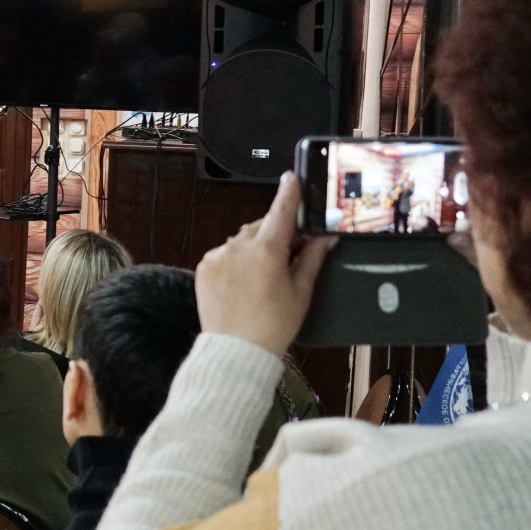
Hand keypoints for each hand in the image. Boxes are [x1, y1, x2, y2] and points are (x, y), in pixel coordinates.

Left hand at [195, 173, 333, 353]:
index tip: (292, 177)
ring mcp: (218, 256)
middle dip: (275, 236)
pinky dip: (235, 261)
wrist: (235, 351)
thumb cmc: (274, 325)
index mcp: (267, 251)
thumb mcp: (300, 292)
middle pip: (262, 228)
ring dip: (254, 249)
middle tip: (288, 257)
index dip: (289, 193)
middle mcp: (239, 247)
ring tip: (263, 278)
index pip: (281, 212)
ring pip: (242, 241)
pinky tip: (243, 283)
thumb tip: (326, 236)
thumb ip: (312, 258)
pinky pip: (224, 254)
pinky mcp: (204, 266)